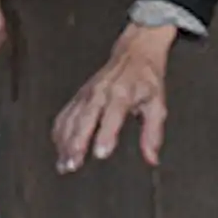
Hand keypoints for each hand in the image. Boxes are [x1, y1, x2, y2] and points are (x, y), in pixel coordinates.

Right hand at [52, 20, 174, 170]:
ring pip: (70, 119)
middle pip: (85, 119)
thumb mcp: (157, 104)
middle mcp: (101, 92)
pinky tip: (59, 148)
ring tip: (63, 164)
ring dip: (65, 142)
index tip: (100, 153)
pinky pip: (65, 114)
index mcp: (122, 94)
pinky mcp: (79, 95)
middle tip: (73, 164)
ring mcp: (87, 93)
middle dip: (77, 143)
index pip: (112, 116)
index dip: (105, 135)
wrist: (134, 53)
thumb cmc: (146, 80)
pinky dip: (60, 132)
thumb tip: (152, 158)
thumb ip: (153, 133)